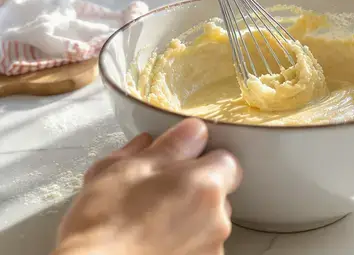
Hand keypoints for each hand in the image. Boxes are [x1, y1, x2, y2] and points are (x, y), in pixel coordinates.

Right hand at [53, 118, 241, 254]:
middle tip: (158, 193)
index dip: (202, 160)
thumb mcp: (127, 168)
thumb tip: (190, 133)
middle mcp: (218, 218)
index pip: (227, 160)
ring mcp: (211, 248)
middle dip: (194, 189)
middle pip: (218, 193)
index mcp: (205, 184)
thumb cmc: (103, 224)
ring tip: (150, 224)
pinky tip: (153, 245)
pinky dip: (183, 244)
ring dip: (188, 218)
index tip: (179, 164)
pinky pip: (199, 247)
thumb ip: (170, 145)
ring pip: (207, 222)